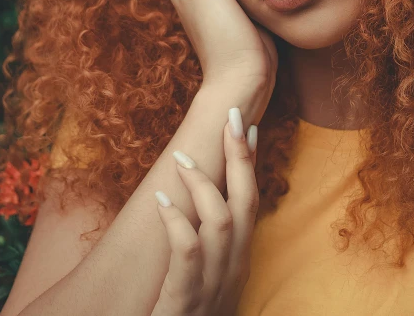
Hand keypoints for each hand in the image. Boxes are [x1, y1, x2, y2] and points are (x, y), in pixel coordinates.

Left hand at [151, 109, 257, 315]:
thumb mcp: (208, 280)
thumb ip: (210, 247)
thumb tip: (201, 204)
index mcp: (240, 261)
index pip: (252, 202)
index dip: (250, 164)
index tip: (248, 128)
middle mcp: (234, 269)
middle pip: (246, 202)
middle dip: (241, 156)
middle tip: (234, 116)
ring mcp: (214, 285)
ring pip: (221, 220)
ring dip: (204, 183)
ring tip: (181, 157)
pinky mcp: (186, 300)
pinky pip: (187, 252)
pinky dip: (177, 222)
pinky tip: (161, 201)